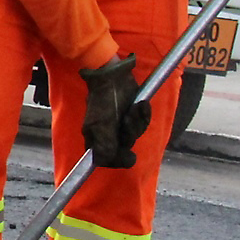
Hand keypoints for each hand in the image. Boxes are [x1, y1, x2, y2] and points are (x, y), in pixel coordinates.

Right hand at [79, 53, 148, 168]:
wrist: (112, 76)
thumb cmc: (103, 100)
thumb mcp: (101, 125)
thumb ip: (104, 146)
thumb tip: (103, 163)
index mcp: (96, 138)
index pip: (107, 159)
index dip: (118, 160)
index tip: (129, 155)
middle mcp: (109, 133)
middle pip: (125, 146)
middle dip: (130, 134)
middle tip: (126, 120)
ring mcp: (122, 123)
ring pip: (136, 133)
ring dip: (137, 121)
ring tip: (132, 108)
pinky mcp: (133, 113)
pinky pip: (143, 121)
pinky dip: (143, 113)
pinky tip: (140, 104)